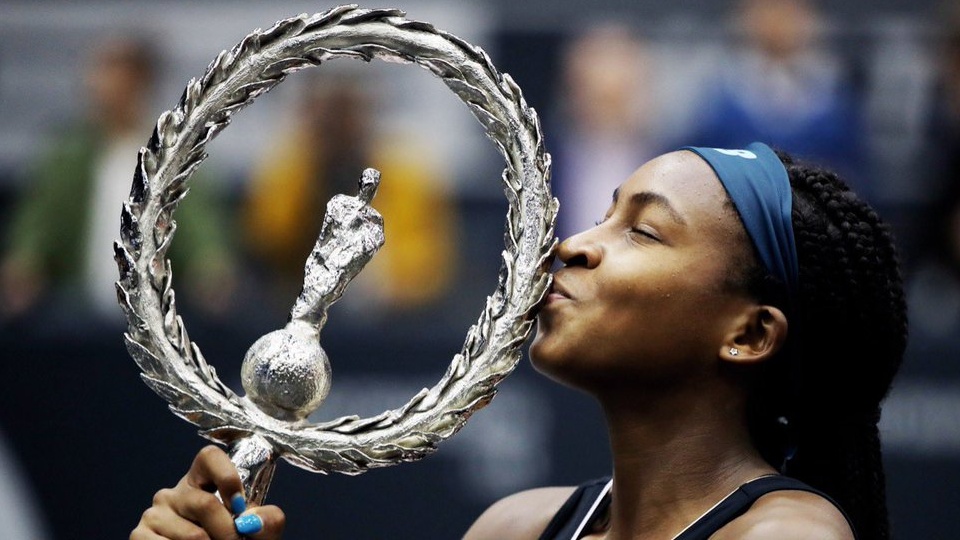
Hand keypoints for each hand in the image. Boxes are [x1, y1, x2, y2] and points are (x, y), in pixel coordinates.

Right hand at [131, 445, 285, 539]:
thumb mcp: (259, 531)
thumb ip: (267, 521)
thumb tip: (253, 521)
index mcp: (202, 481)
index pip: (210, 457)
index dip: (227, 476)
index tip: (240, 505)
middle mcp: (175, 492)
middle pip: (205, 503)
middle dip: (228, 532)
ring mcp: (155, 513)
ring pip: (192, 535)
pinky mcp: (140, 535)